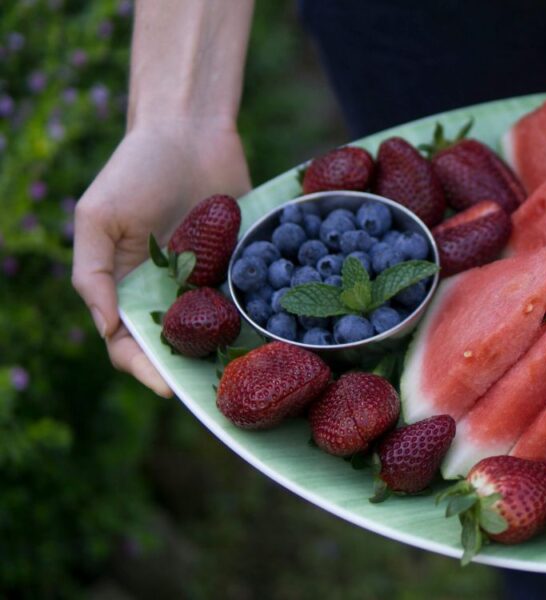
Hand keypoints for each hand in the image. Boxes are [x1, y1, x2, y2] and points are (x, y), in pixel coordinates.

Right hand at [72, 121, 250, 396]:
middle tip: (217, 389)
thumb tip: (106, 327)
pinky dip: (260, 318)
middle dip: (193, 370)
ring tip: (249, 374)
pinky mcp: (244, 263)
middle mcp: (168, 291)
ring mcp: (209, 279)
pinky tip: (276, 335)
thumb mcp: (99, 217)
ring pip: (217, 330)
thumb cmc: (136, 168)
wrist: (191, 130)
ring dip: (229, 352)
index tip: (168, 387)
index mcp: (127, 287)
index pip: (128, 345)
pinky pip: (252, 298)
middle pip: (177, 346)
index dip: (144, 369)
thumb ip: (92, 272)